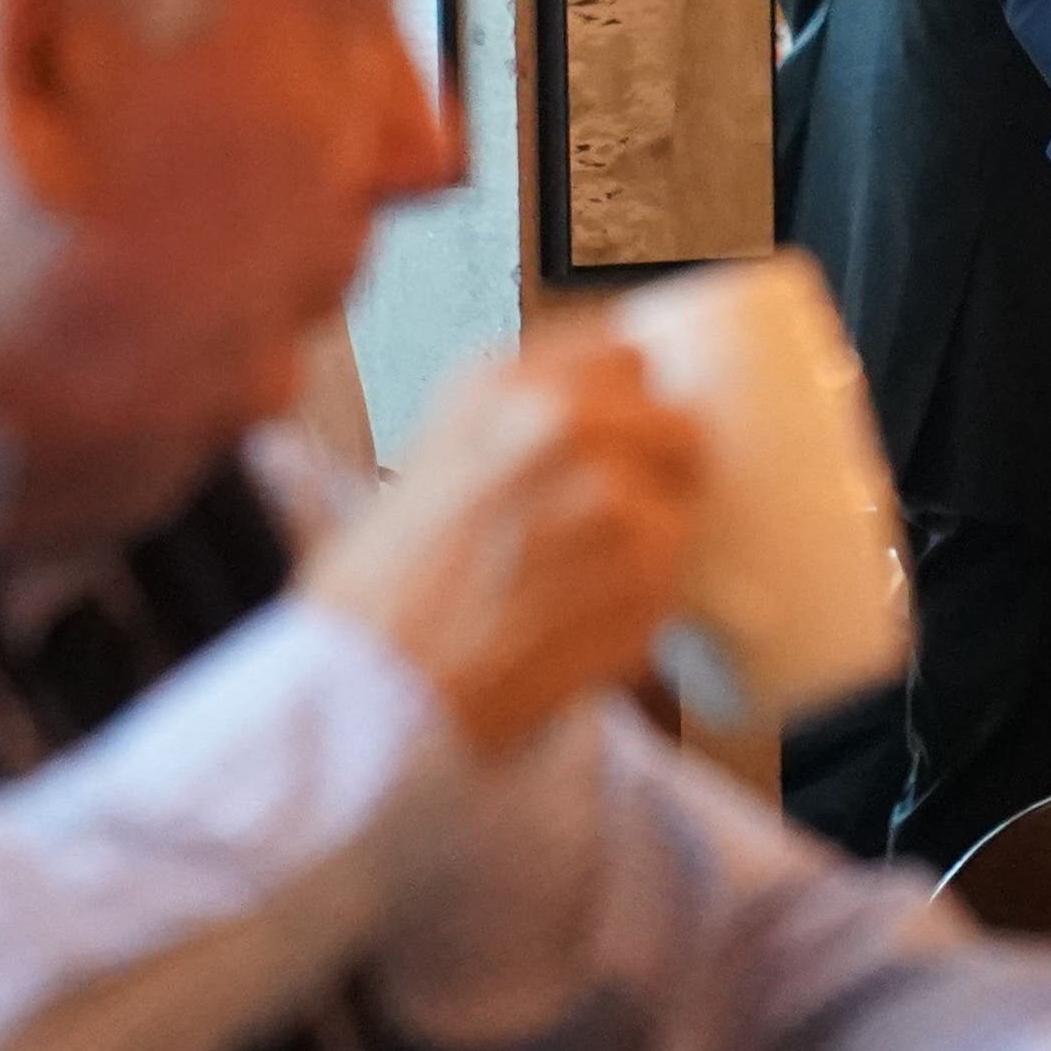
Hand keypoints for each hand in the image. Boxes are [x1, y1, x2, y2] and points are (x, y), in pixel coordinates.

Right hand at [300, 329, 705, 754]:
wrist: (370, 693)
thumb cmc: (379, 592)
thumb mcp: (431, 459)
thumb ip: (521, 423)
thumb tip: (608, 410)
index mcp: (503, 386)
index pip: (625, 357)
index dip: (622, 406)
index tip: (611, 439)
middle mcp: (565, 425)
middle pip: (675, 424)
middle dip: (652, 470)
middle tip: (601, 524)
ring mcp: (614, 499)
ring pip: (680, 505)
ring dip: (644, 542)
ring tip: (571, 585)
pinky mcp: (646, 578)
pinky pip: (674, 575)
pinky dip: (640, 599)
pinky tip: (575, 621)